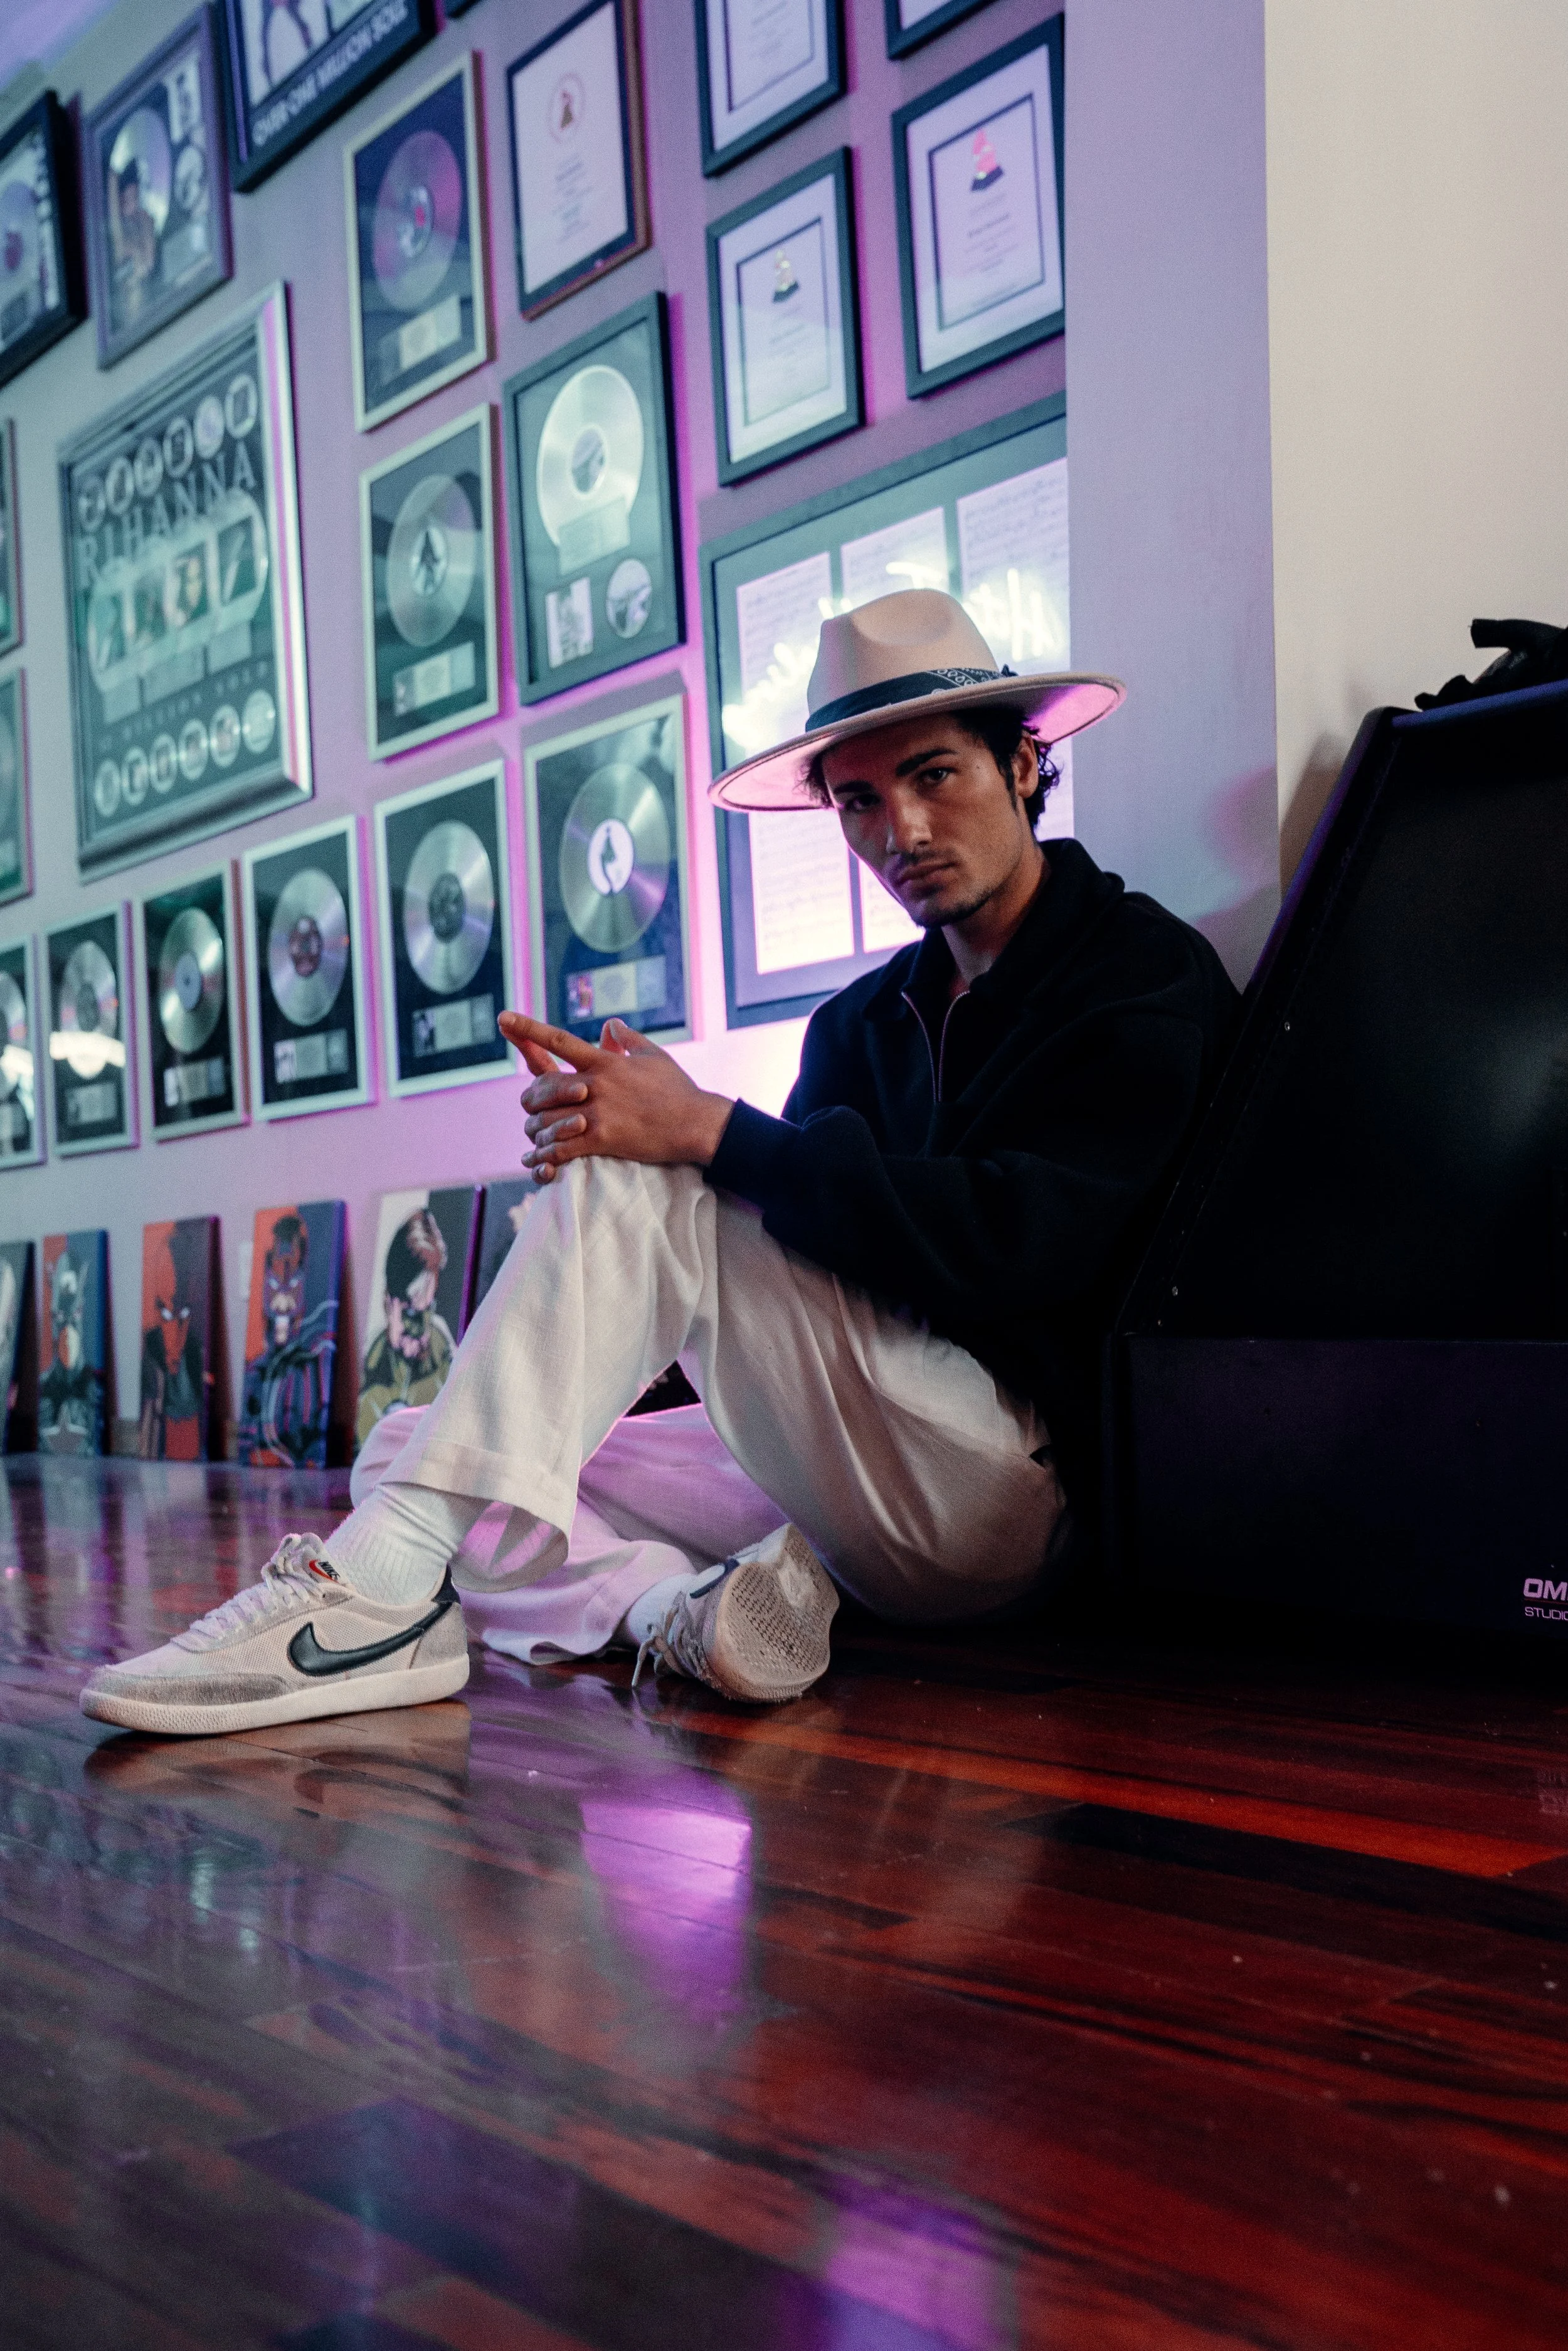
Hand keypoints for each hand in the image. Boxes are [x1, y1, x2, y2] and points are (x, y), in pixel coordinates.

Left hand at [499, 1011, 734, 1183]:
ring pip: (547, 1118)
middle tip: (532, 1105)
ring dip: (537, 1128)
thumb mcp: (653, 1055)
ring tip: (538, 1135)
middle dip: (531, 1097)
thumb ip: (627, 1038)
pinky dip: (546, 1155)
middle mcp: (596, 1084)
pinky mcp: (603, 1139)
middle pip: (543, 1085)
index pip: (558, 1041)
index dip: (528, 1029)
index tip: (504, 1018)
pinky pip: (561, 1147)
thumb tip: (610, 1024)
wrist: (696, 1123)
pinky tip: (541, 1161)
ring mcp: (598, 1112)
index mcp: (605, 1061)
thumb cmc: (678, 1089)